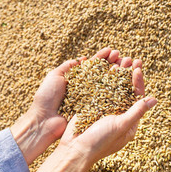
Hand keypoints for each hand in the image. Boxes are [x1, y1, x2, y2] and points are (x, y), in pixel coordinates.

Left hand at [10, 47, 123, 164]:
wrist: (44, 121)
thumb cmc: (46, 98)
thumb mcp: (54, 76)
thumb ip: (67, 66)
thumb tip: (82, 59)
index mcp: (76, 79)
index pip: (92, 65)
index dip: (102, 57)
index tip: (111, 50)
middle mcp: (85, 88)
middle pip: (102, 73)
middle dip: (113, 64)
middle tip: (122, 57)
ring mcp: (90, 99)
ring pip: (106, 84)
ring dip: (117, 74)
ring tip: (126, 65)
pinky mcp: (92, 110)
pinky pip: (105, 98)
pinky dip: (114, 90)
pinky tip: (123, 82)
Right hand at [37, 54, 156, 171]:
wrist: (74, 149)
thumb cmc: (100, 140)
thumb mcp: (121, 125)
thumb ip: (137, 111)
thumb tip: (154, 99)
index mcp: (129, 122)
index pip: (137, 98)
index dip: (138, 83)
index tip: (137, 69)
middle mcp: (118, 115)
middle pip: (126, 91)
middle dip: (129, 75)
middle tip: (132, 59)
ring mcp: (104, 110)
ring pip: (113, 88)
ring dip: (117, 74)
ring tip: (119, 59)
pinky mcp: (92, 106)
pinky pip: (100, 90)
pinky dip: (103, 79)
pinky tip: (104, 67)